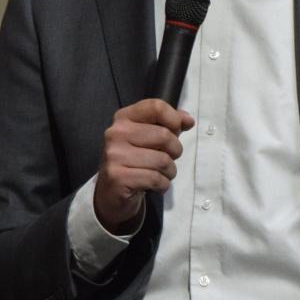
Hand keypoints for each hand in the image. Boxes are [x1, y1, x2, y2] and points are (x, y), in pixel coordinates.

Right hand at [94, 98, 193, 233]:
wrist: (112, 193)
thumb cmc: (136, 160)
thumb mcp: (151, 138)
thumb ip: (170, 124)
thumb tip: (188, 120)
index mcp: (124, 118)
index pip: (156, 107)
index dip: (174, 119)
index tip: (176, 130)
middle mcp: (116, 133)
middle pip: (164, 135)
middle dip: (175, 151)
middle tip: (168, 159)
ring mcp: (114, 155)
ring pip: (162, 160)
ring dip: (170, 171)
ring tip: (161, 174)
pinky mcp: (117, 177)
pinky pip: (155, 179)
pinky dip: (163, 184)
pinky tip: (155, 185)